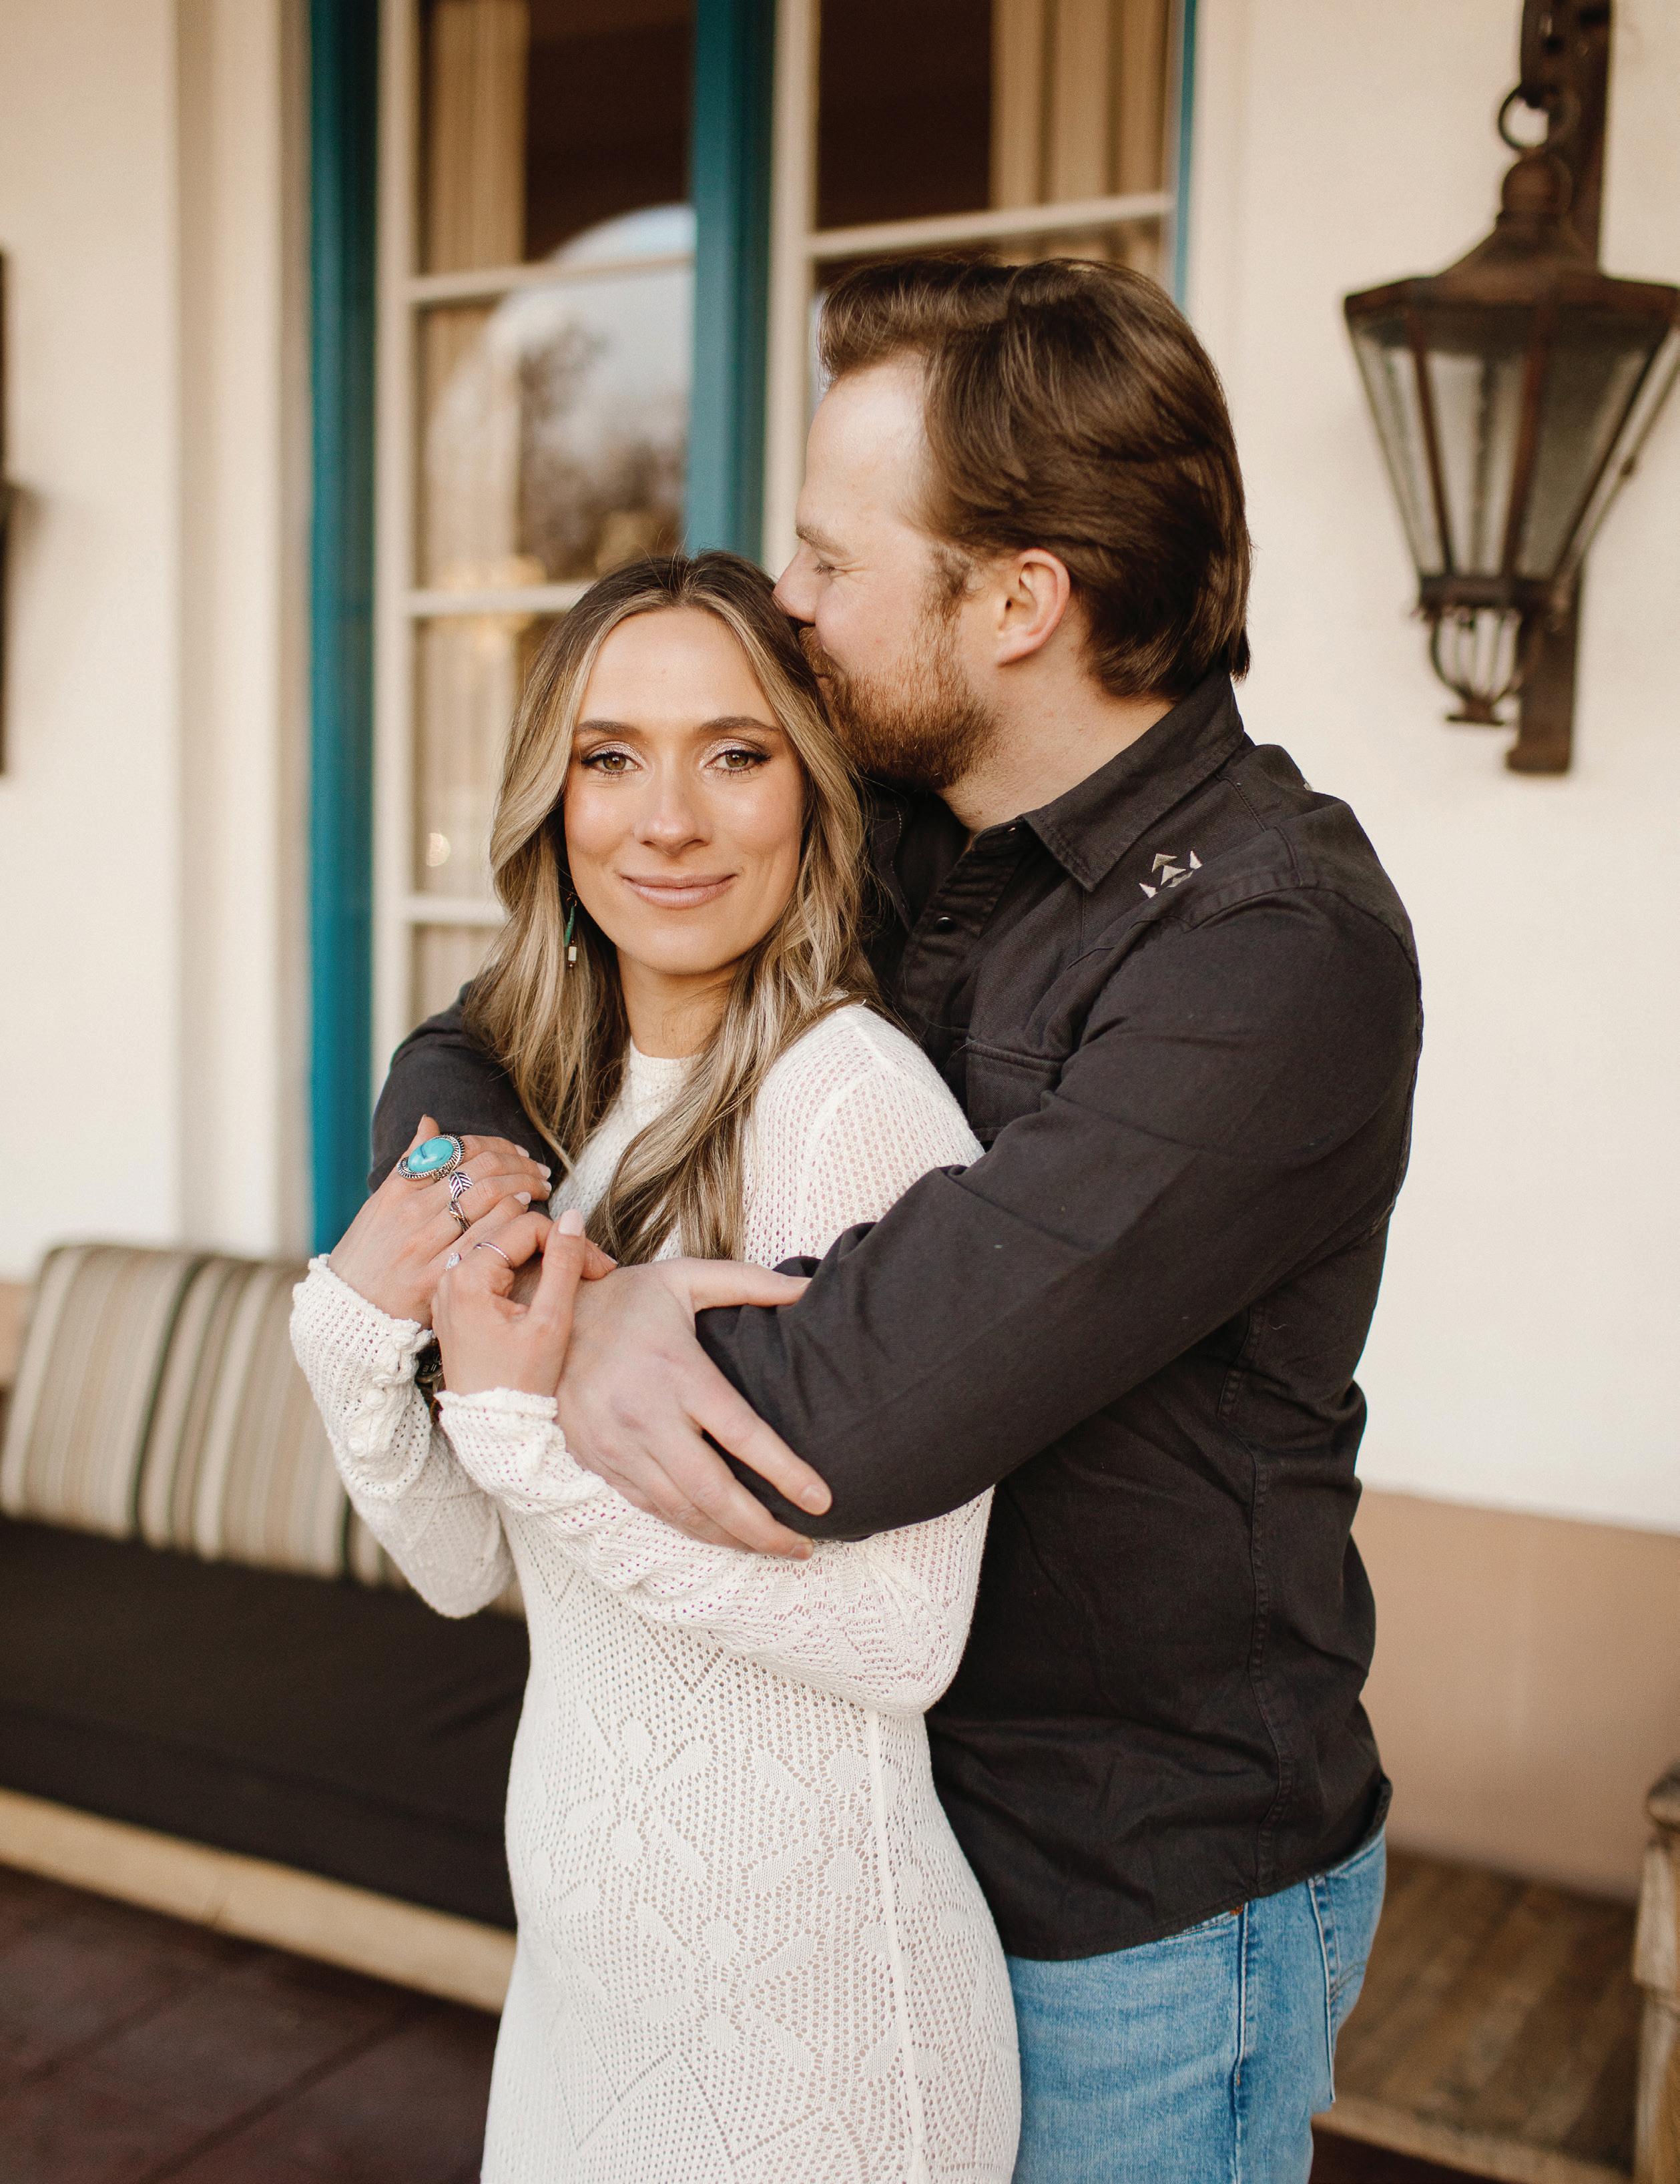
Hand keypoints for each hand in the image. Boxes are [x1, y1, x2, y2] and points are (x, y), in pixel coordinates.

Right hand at [327, 1115, 555, 1323]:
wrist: (349, 1310)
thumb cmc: (368, 1253)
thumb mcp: (380, 1203)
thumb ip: (410, 1163)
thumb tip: (430, 1122)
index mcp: (399, 1191)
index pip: (459, 1150)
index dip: (497, 1146)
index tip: (517, 1154)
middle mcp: (412, 1214)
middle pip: (482, 1172)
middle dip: (520, 1166)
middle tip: (540, 1171)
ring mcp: (426, 1245)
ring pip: (489, 1200)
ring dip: (524, 1188)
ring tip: (539, 1189)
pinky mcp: (439, 1277)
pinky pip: (487, 1239)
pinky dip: (512, 1221)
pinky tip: (526, 1215)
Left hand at [433, 1207, 608, 1397]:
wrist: (492, 1427)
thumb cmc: (520, 1381)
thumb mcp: (551, 1321)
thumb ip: (563, 1264)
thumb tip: (574, 1217)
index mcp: (468, 1276)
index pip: (527, 1228)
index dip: (570, 1242)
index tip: (599, 1268)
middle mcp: (450, 1276)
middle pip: (512, 1234)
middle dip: (557, 1246)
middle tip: (593, 1269)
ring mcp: (449, 1290)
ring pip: (502, 1248)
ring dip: (541, 1255)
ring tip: (575, 1275)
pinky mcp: (455, 1303)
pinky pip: (490, 1268)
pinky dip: (520, 1269)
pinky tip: (546, 1286)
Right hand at [556, 1260, 829, 1558]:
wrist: (539, 1317)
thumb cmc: (624, 1297)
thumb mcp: (685, 1278)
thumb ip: (751, 1284)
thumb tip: (811, 1289)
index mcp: (678, 1370)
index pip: (742, 1434)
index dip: (785, 1473)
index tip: (821, 1500)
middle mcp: (647, 1414)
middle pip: (713, 1490)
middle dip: (762, 1529)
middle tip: (803, 1549)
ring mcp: (617, 1444)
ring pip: (680, 1510)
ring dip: (728, 1538)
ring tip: (771, 1549)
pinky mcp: (597, 1460)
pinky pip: (648, 1507)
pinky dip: (687, 1527)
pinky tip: (718, 1534)